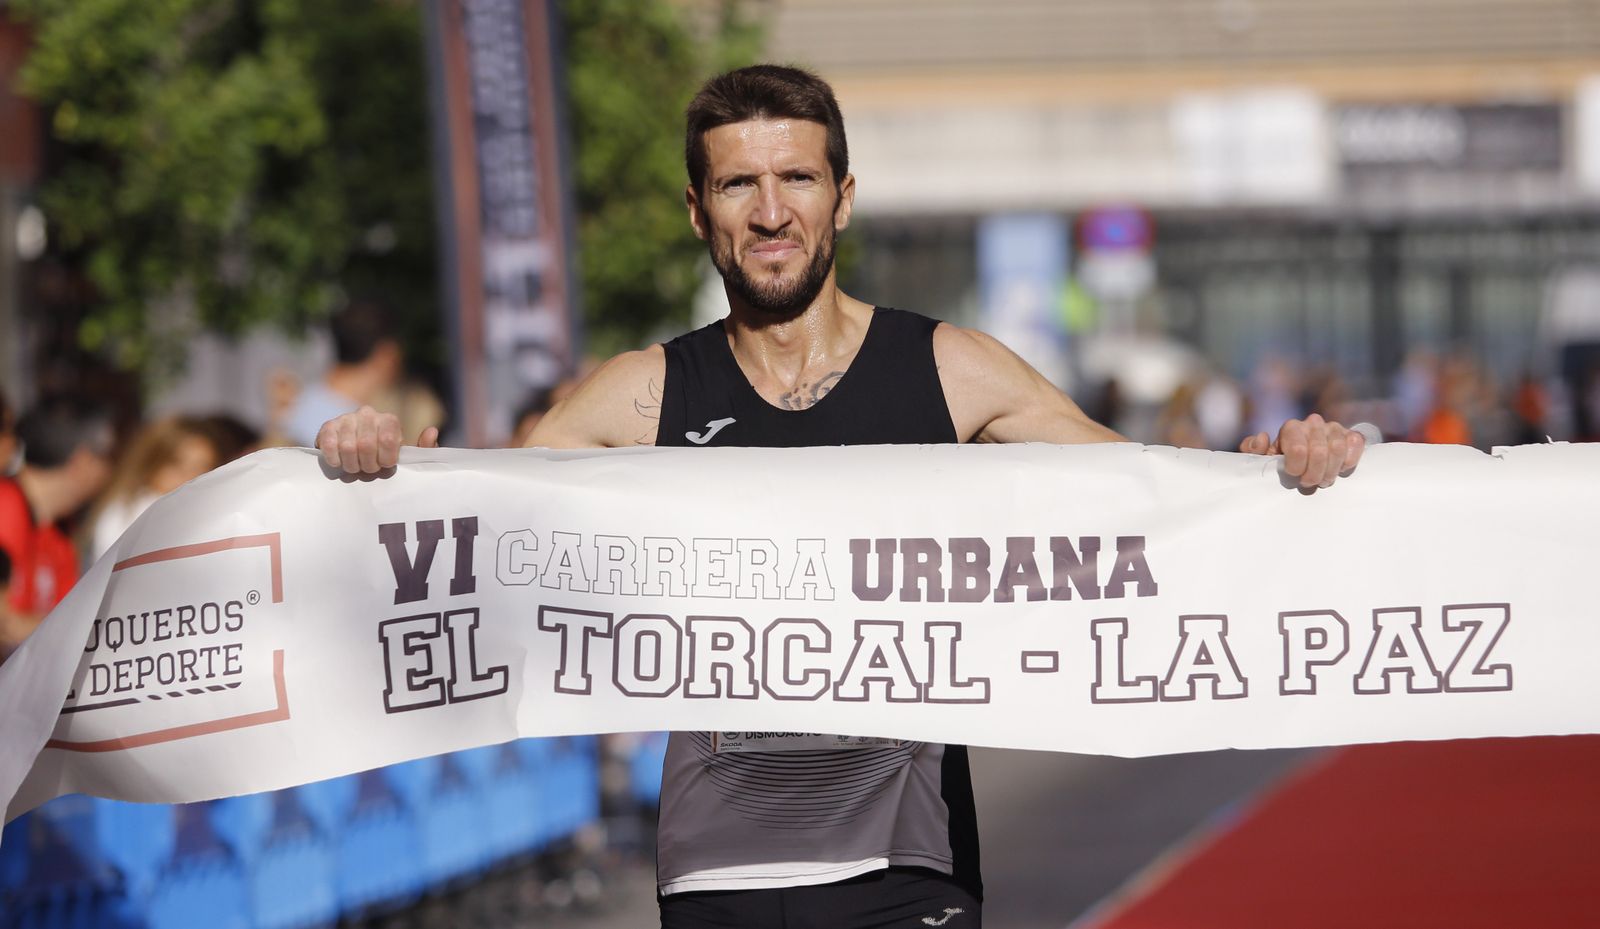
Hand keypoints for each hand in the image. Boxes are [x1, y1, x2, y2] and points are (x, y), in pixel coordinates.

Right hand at [316, 405, 438, 473]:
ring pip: (348, 447)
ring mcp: (346, 418)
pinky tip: (340, 463)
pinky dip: (335, 460)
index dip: (385, 459)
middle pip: (366, 445)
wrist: (355, 454)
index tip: (385, 465)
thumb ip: (423, 448)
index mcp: (389, 419)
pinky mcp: (327, 426)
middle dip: (368, 465)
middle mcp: (367, 413)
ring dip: (352, 465)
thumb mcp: (406, 456)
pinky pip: (329, 445)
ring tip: (356, 467)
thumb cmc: (385, 456)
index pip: (388, 439)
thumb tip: (432, 431)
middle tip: (369, 470)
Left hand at [1239, 413, 1364, 488]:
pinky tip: (1340, 468)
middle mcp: (1313, 423)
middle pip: (1319, 452)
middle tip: (1309, 483)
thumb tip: (1262, 437)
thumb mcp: (1262, 458)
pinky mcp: (1351, 435)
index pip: (1297, 448)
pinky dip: (1349, 459)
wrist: (1307, 462)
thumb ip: (1252, 450)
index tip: (1293, 475)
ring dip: (1330, 470)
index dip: (1296, 467)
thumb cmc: (1283, 461)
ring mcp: (1334, 428)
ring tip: (1323, 479)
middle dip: (1313, 474)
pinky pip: (1356, 443)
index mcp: (1291, 427)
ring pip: (1338, 449)